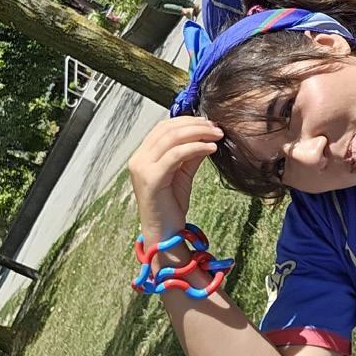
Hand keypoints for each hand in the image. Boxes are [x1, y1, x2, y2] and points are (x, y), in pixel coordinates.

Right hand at [128, 116, 222, 245]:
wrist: (164, 234)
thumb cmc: (171, 206)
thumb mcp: (183, 174)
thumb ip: (191, 155)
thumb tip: (206, 136)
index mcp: (143, 156)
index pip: (164, 127)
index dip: (187, 121)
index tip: (209, 123)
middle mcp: (138, 159)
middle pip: (167, 129)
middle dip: (195, 125)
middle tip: (216, 128)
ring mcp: (142, 168)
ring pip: (171, 138)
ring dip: (198, 133)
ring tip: (217, 136)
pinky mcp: (151, 178)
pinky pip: (176, 154)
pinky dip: (196, 147)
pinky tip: (210, 149)